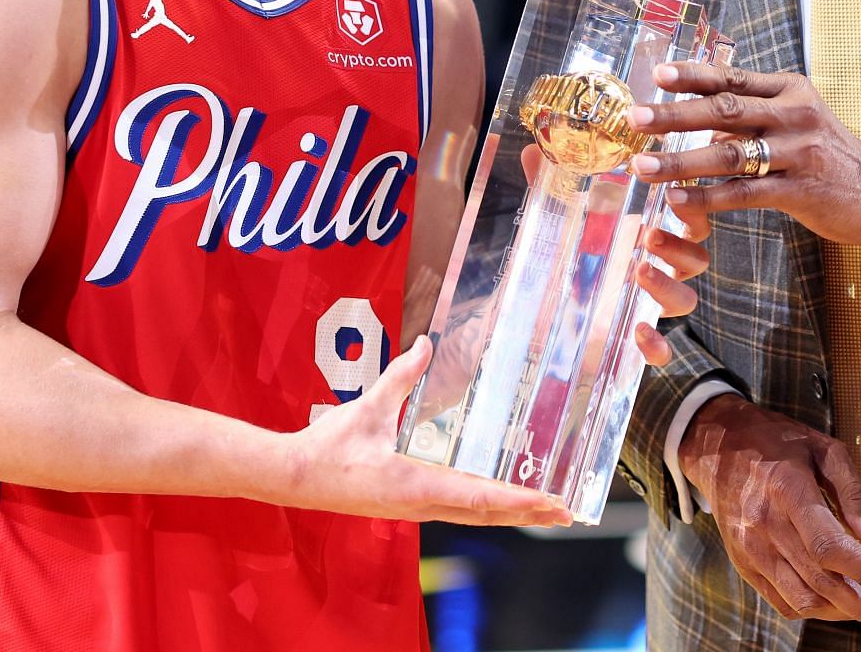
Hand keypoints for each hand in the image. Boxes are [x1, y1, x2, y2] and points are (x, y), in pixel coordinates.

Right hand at [289, 335, 572, 526]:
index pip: (478, 496)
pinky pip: (457, 510)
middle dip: (527, 514)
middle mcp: (421, 506)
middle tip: (566, 511)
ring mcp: (416, 510)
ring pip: (474, 516)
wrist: (294, 479)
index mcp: (414, 486)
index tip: (549, 502)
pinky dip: (486, 507)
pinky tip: (497, 500)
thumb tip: (425, 345)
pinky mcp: (409, 506)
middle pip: (485, 514)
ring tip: (543, 510)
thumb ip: (400, 377)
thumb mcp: (368, 408)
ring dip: (510, 513)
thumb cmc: (329, 448)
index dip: (517, 500)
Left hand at [517, 143, 710, 368]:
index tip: (674, 195)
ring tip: (637, 271)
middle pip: (696, 260)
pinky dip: (657, 344)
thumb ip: (548, 186)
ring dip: (668, 285)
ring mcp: (645, 306)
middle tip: (649, 235)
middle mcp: (653, 270)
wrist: (526, 312)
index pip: (688, 222)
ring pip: (685, 300)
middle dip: (680, 246)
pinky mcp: (630, 341)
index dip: (691, 210)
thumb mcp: (552, 220)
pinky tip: (638, 330)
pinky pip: (661, 349)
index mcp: (644, 237)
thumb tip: (533, 148)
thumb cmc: (555, 258)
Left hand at [628, 62, 860, 251]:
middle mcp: (795, 114)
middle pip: (725, 109)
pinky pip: (745, 192)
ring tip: (644, 168)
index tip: (657, 75)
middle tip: (635, 119)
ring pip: (730, 153)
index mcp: (790, 90)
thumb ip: (752, 116)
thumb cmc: (827, 156)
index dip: (693, 75)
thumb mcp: (796, 122)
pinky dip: (708, 196)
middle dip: (674, 115)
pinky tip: (679, 200)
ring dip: (681, 161)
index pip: (733, 78)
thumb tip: (697, 118)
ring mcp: (800, 151)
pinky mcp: (802, 190)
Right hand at [679, 394, 860, 622]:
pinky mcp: (743, 562)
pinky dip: (813, 609)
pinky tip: (834, 601)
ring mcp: (750, 548)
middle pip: (819, 582)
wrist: (718, 447)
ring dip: (840, 611)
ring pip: (802, 600)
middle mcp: (765, 525)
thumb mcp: (824, 449)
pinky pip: (782, 601)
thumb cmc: (779, 443)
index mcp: (788, 491)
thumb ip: (853, 492)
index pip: (828, 547)